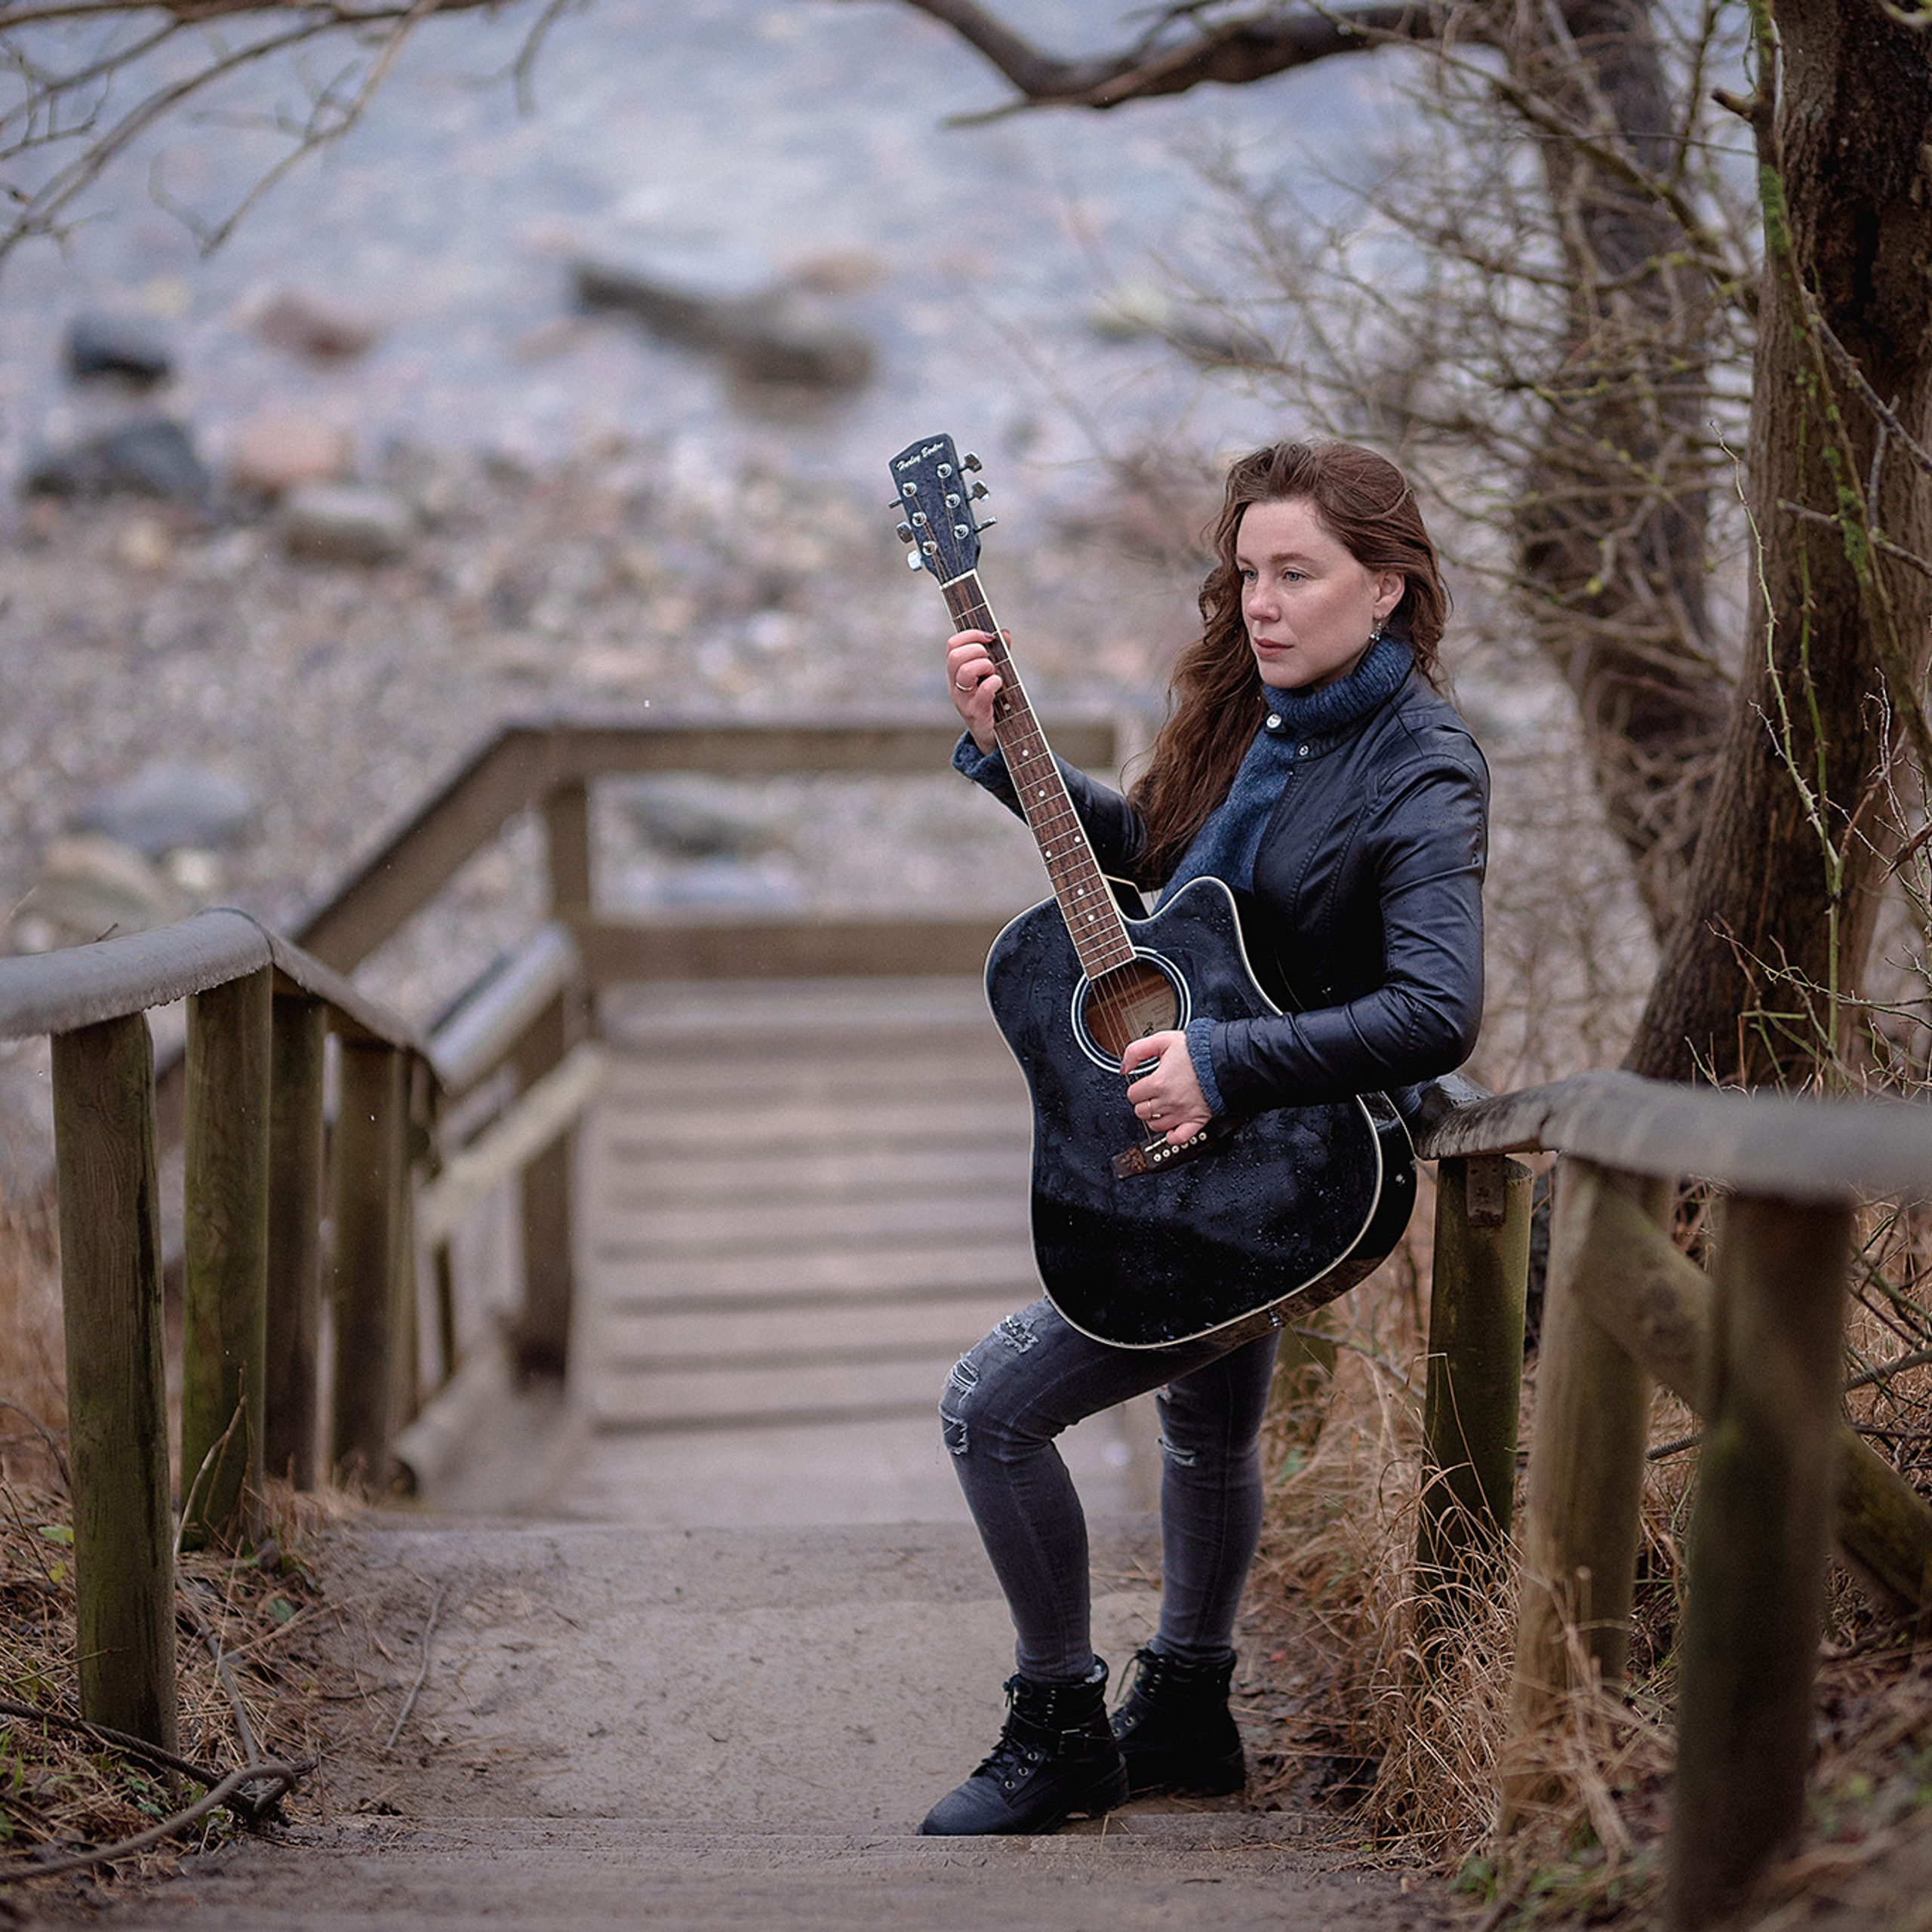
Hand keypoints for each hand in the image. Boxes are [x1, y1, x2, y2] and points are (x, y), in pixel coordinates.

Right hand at [947, 630, 1002, 752]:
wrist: (991, 735)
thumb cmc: (992, 701)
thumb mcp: (992, 675)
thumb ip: (999, 654)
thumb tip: (1004, 633)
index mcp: (956, 672)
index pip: (952, 644)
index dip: (971, 635)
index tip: (989, 638)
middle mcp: (955, 685)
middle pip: (955, 656)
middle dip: (978, 651)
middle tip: (991, 661)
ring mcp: (963, 700)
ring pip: (965, 671)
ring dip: (985, 666)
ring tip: (994, 674)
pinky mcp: (976, 713)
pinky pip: (982, 692)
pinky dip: (994, 683)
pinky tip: (999, 683)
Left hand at [1123, 1030, 1211, 1144]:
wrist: (1223, 1058)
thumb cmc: (1197, 1050)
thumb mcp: (1163, 1040)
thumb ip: (1136, 1051)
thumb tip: (1124, 1067)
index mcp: (1159, 1082)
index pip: (1133, 1095)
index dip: (1137, 1089)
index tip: (1143, 1086)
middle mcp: (1169, 1100)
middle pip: (1142, 1112)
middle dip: (1144, 1103)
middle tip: (1152, 1096)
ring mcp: (1183, 1112)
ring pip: (1156, 1126)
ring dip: (1155, 1118)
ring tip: (1162, 1107)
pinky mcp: (1197, 1120)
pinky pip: (1180, 1138)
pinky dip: (1173, 1136)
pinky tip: (1171, 1129)